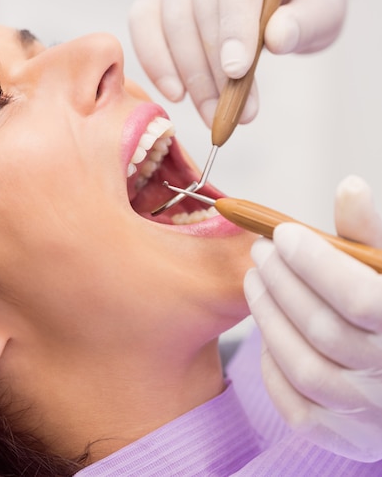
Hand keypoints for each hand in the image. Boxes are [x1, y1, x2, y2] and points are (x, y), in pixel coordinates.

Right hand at [129, 0, 360, 126]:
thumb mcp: (324, 4)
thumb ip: (307, 20)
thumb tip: (278, 39)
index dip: (235, 21)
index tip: (237, 71)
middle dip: (213, 64)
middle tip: (231, 111)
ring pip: (171, 15)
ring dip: (189, 73)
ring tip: (212, 112)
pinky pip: (143, 20)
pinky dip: (155, 60)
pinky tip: (176, 93)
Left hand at [244, 175, 381, 461]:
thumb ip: (368, 234)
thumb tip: (349, 188)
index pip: (359, 298)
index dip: (315, 262)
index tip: (283, 233)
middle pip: (324, 330)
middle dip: (282, 282)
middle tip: (261, 250)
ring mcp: (371, 415)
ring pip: (304, 367)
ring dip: (269, 317)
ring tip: (256, 280)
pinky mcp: (346, 436)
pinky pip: (296, 407)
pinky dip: (273, 366)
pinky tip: (269, 328)